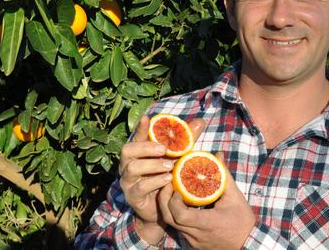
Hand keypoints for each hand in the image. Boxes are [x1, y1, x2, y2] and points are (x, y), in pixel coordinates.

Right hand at [118, 115, 204, 242]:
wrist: (161, 209)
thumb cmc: (168, 178)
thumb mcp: (178, 158)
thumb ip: (186, 140)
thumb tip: (200, 122)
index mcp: (138, 153)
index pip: (137, 137)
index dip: (141, 128)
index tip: (147, 118)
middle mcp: (128, 165)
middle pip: (128, 150)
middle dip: (145, 147)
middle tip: (164, 148)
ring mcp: (128, 181)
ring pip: (133, 168)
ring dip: (152, 165)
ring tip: (170, 166)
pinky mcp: (132, 196)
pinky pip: (140, 187)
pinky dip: (154, 182)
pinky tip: (167, 180)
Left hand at [158, 152, 255, 249]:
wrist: (247, 244)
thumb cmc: (242, 221)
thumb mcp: (235, 197)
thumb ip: (223, 175)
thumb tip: (218, 155)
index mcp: (207, 223)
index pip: (180, 215)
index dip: (173, 200)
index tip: (176, 187)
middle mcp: (197, 235)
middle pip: (170, 219)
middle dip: (164, 201)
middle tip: (167, 185)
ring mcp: (193, 241)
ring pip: (172, 225)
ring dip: (169, 208)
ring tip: (172, 193)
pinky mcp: (193, 244)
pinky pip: (179, 230)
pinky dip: (176, 217)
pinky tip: (181, 206)